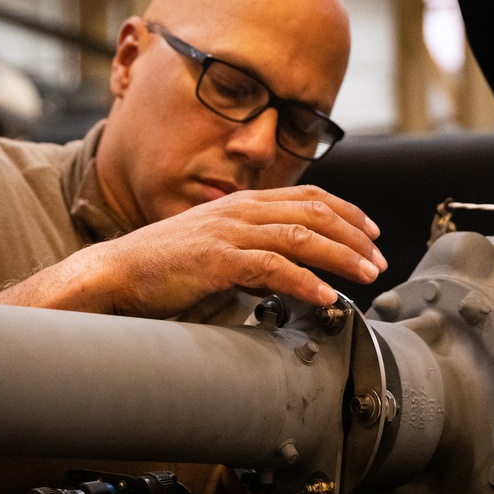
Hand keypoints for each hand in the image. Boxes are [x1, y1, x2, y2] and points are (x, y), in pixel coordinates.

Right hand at [0, 185, 386, 318]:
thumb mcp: (212, 246)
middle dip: (354, 234)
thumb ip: (248, 251)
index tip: (370, 231)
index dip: (345, 212)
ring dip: (341, 256)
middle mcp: (239, 210)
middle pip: (314, 213)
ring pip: (302, 237)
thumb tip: (282, 272)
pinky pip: (273, 268)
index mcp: (240, 202)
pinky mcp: (218, 260)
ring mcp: (229, 232)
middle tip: (379, 257)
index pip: (306, 197)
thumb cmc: (160, 265)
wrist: (115, 272)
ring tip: (367, 275)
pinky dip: (305, 282)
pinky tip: (325, 296)